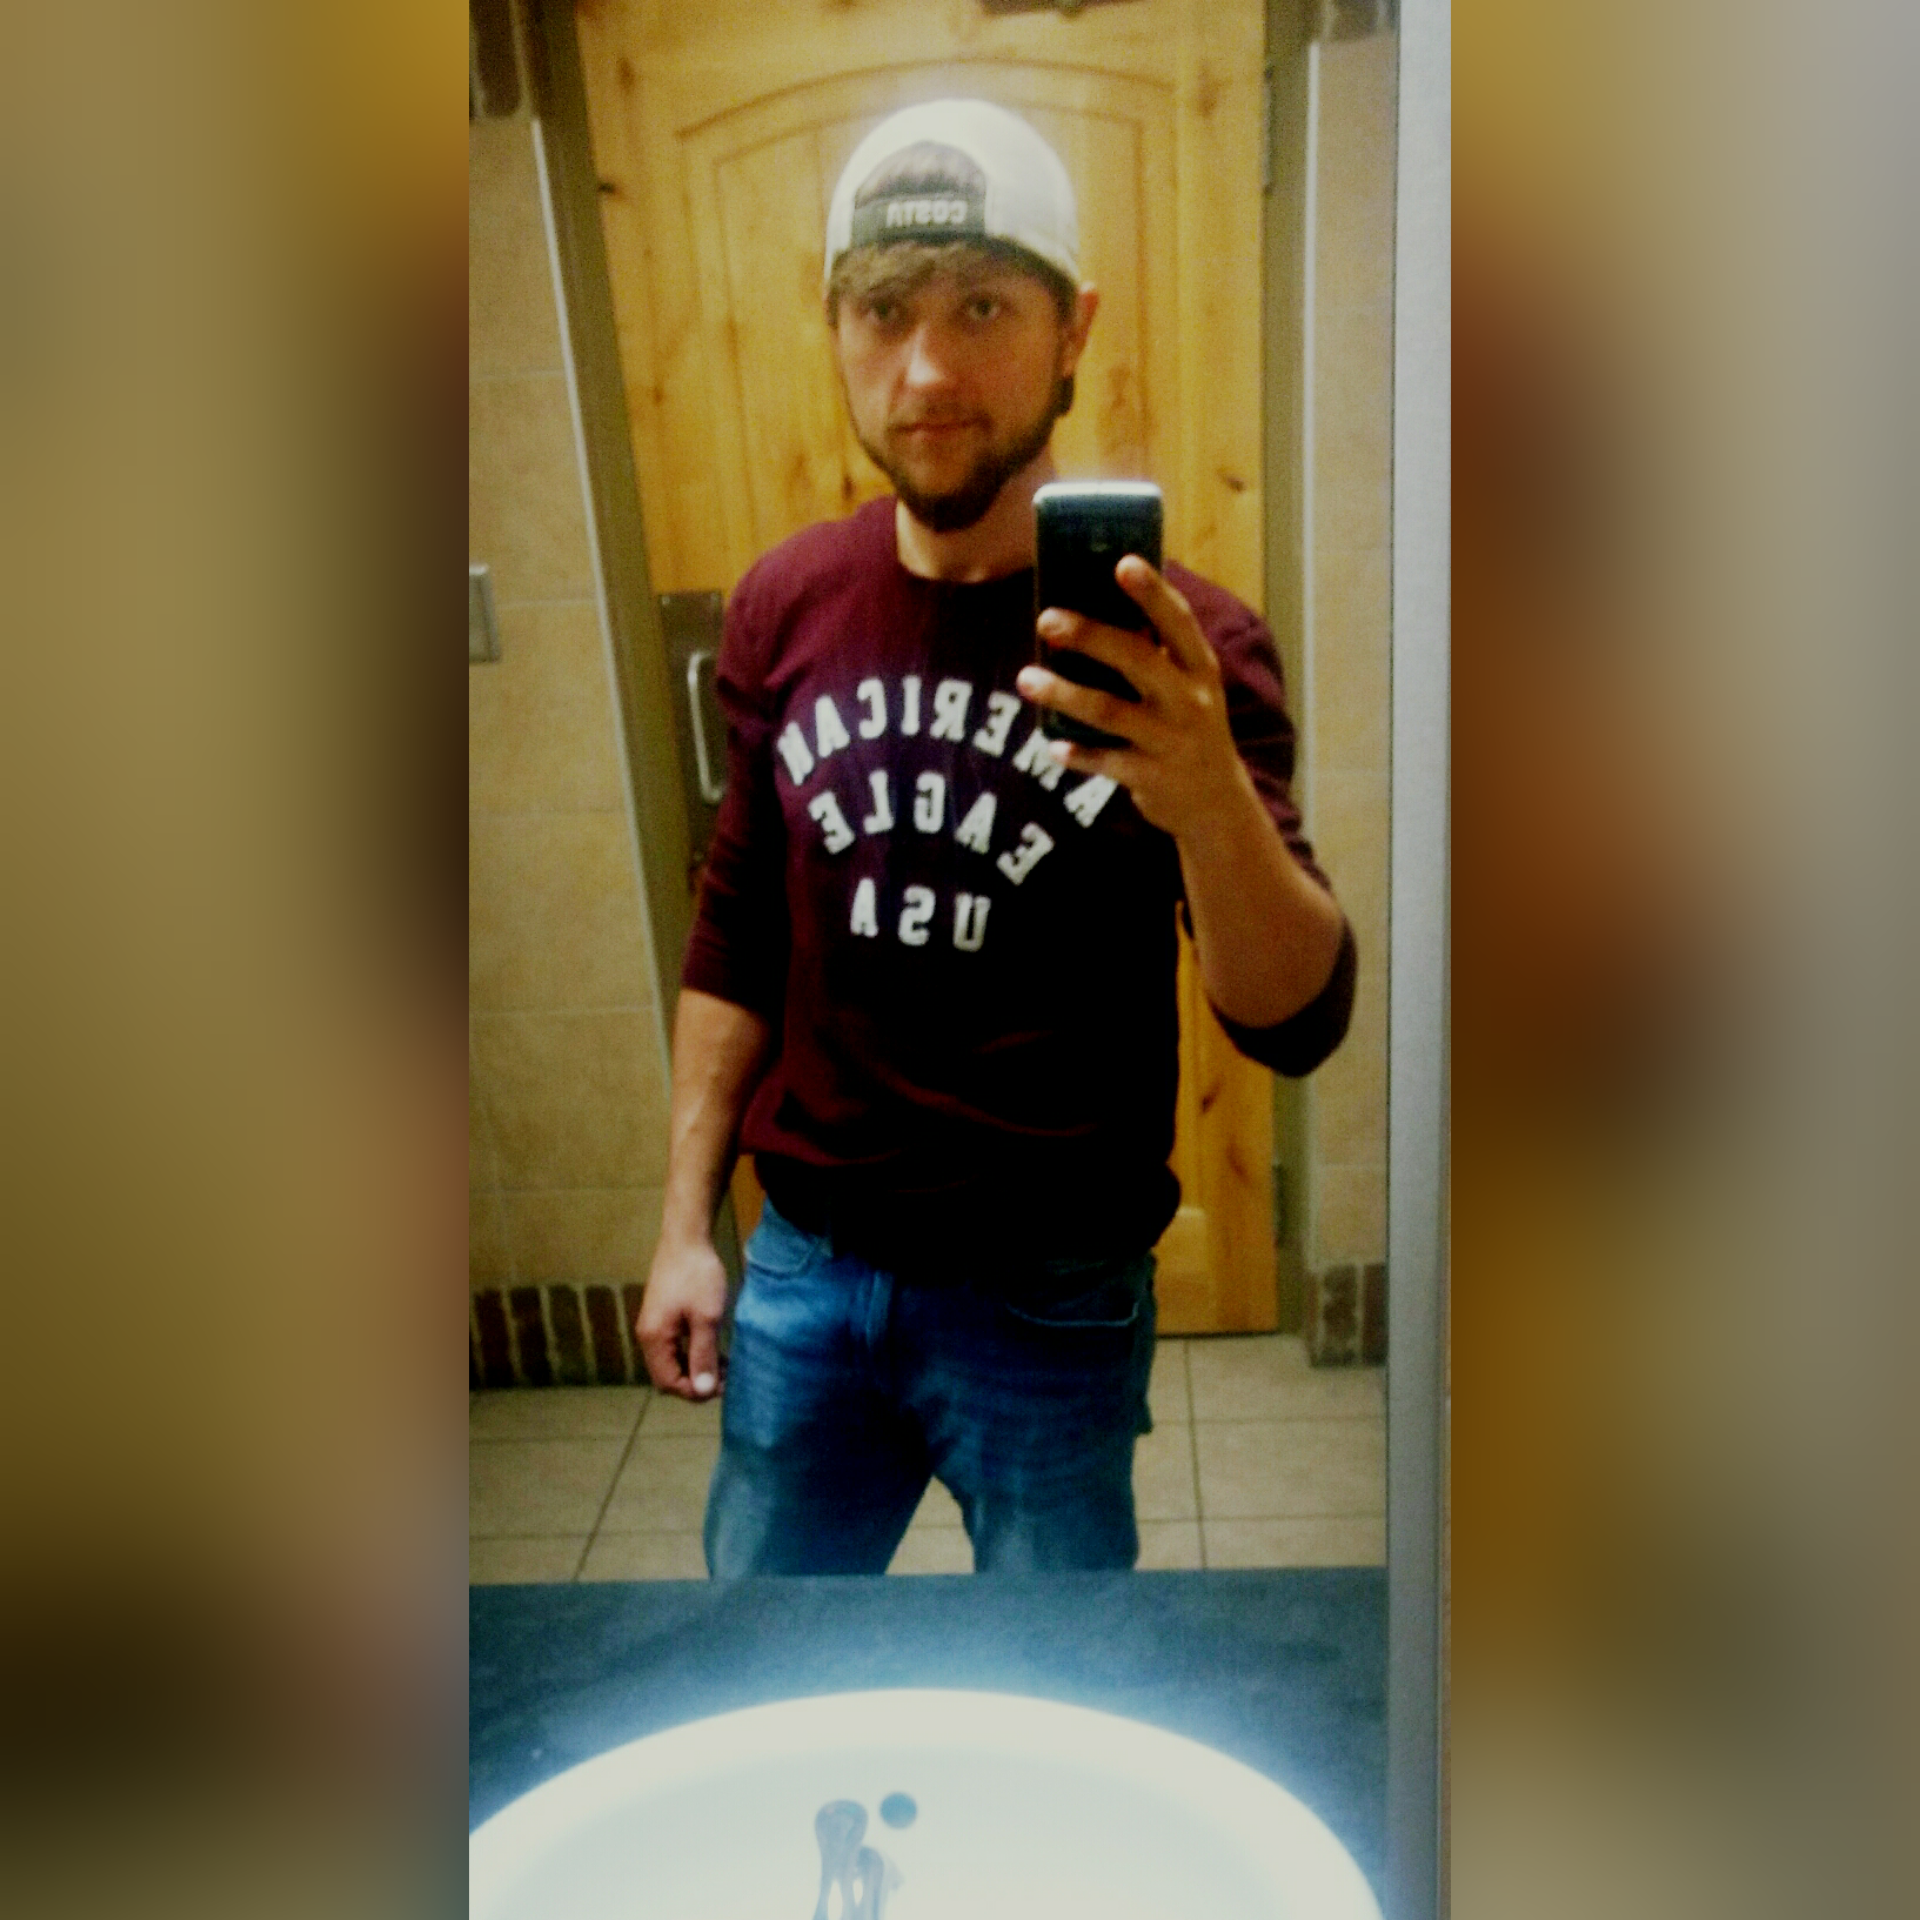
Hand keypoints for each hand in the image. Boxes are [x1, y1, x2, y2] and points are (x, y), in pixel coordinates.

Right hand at [635, 1236, 729, 1398]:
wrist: (687, 1237)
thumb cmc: (698, 1275)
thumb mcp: (707, 1318)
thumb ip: (704, 1356)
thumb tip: (704, 1391)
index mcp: (653, 1339)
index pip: (668, 1383)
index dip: (695, 1392)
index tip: (723, 1385)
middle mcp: (647, 1336)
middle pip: (667, 1376)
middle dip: (696, 1382)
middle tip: (727, 1378)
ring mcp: (654, 1326)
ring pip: (672, 1362)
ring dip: (696, 1369)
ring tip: (725, 1367)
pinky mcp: (663, 1316)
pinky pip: (674, 1347)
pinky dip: (693, 1354)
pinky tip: (715, 1351)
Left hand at [1017, 556, 1248, 843]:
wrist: (1216, 802)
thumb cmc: (1190, 727)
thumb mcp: (1189, 686)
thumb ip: (1155, 652)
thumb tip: (1096, 604)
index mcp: (1200, 668)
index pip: (1178, 621)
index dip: (1152, 592)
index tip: (1122, 563)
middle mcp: (1190, 700)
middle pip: (1136, 660)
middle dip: (1090, 636)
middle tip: (1046, 618)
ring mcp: (1171, 741)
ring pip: (1110, 711)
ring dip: (1064, 694)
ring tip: (1026, 679)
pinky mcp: (1151, 777)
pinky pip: (1106, 761)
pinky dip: (1077, 754)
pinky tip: (1051, 745)